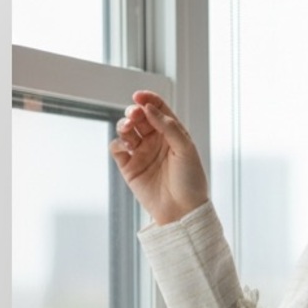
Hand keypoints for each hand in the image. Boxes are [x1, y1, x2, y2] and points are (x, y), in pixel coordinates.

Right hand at [109, 90, 209, 225]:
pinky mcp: (129, 167)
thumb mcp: (185, 149)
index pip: (157, 109)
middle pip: (139, 116)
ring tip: (128, 128)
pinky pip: (117, 148)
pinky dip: (118, 142)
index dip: (148, 99)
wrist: (182, 210)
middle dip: (134, 111)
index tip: (139, 96)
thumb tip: (149, 108)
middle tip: (135, 114)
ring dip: (124, 124)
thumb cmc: (190, 181)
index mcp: (172, 133)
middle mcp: (155, 141)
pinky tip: (126, 145)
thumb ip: (168, 126)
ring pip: (126, 129)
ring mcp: (141, 153)